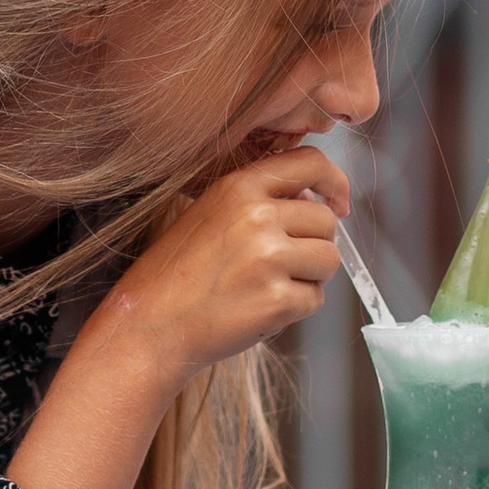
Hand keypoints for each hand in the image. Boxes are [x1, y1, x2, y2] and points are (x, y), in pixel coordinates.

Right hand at [93, 144, 347, 386]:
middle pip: (326, 222)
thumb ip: (260, 202)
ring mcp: (269, 258)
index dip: (334, 183)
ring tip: (266, 287)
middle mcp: (258, 215)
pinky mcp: (277, 300)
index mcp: (239, 187)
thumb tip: (315, 204)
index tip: (338, 203)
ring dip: (308, 278)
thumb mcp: (210, 214)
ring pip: (328, 260)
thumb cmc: (178, 275)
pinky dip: (295, 309)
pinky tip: (258, 309)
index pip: (310, 163)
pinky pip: (315, 300)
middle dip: (313, 245)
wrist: (149, 326)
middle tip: (279, 266)